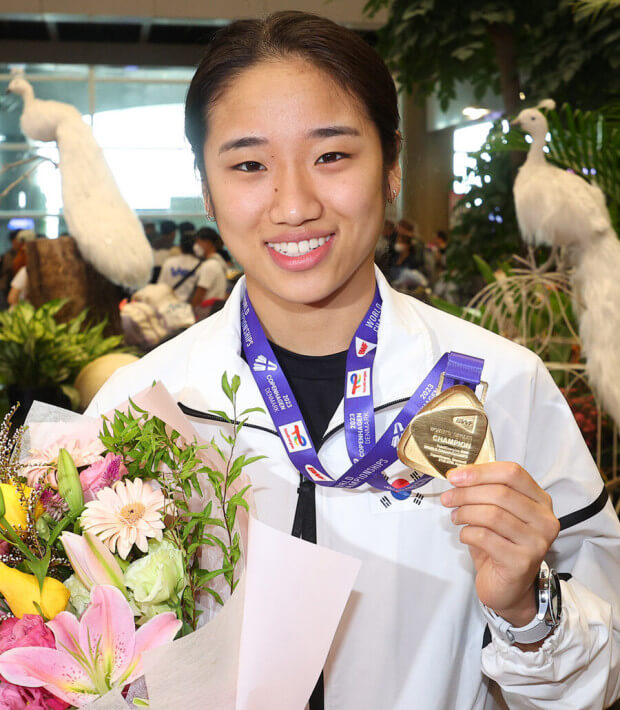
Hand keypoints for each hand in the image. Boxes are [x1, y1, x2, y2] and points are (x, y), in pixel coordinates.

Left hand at [440, 462, 559, 626]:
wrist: (508, 587)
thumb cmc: (500, 544)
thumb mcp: (497, 512)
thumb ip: (485, 491)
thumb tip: (458, 475)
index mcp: (540, 500)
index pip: (512, 473)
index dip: (480, 471)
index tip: (455, 476)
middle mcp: (544, 520)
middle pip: (500, 493)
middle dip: (466, 493)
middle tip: (448, 498)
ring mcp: (536, 542)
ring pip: (492, 514)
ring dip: (466, 512)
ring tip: (456, 517)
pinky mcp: (521, 562)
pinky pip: (485, 537)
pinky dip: (468, 533)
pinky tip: (465, 535)